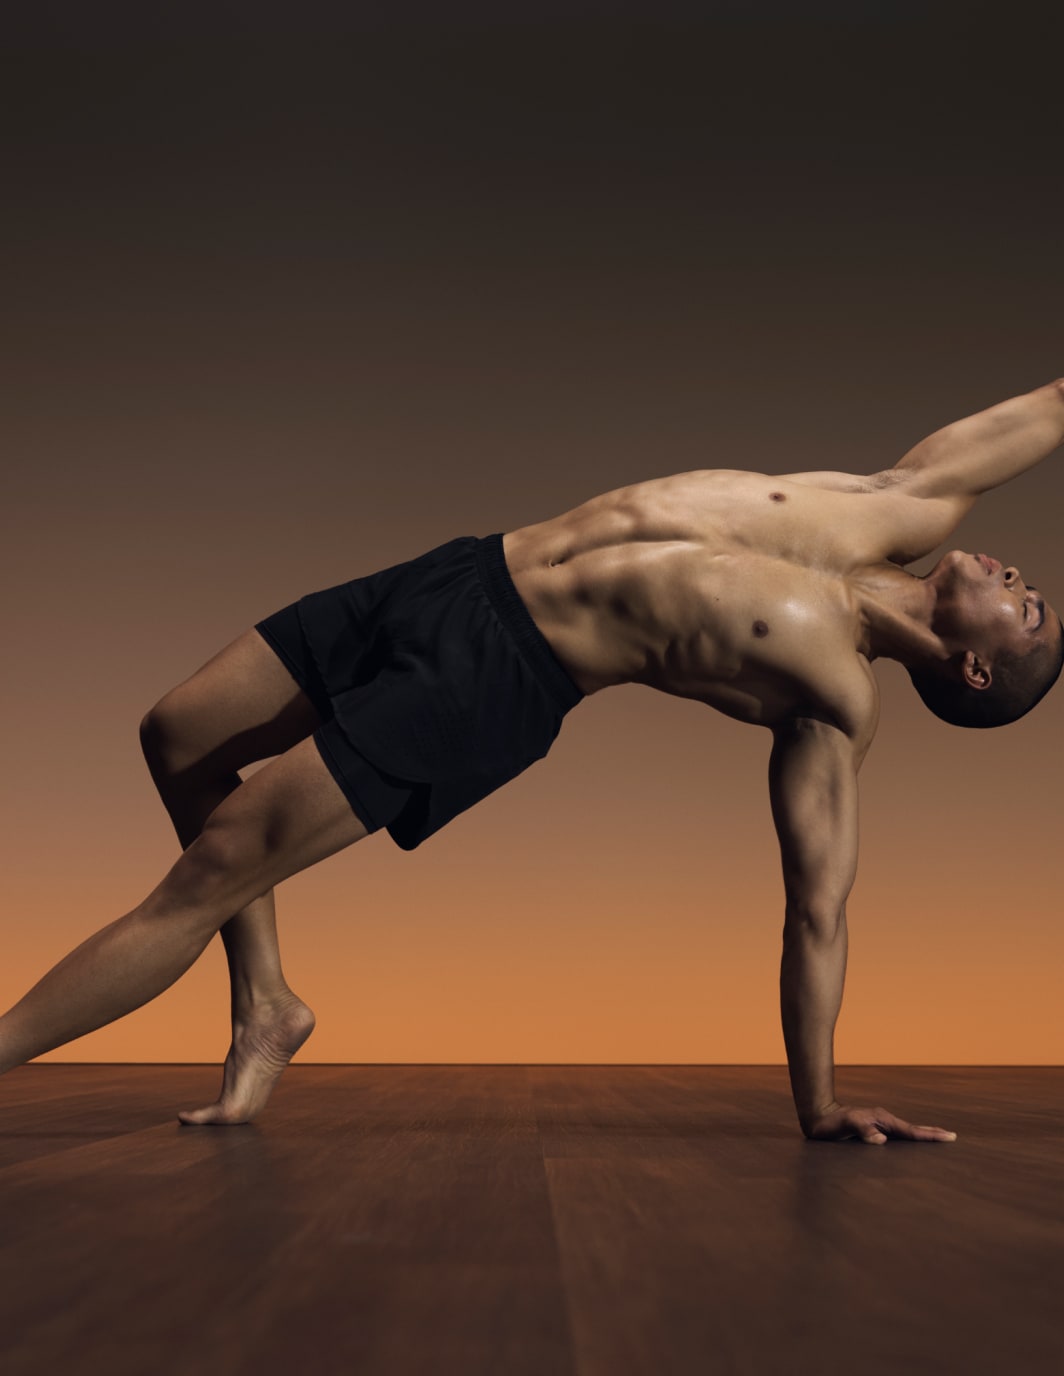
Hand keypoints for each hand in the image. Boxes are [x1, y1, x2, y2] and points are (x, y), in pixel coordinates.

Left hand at [803, 1102, 957, 1144]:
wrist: (818, 1117)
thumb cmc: (831, 1123)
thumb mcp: (845, 1125)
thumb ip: (862, 1130)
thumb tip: (881, 1140)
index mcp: (883, 1119)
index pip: (911, 1131)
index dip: (930, 1135)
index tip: (949, 1137)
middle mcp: (884, 1121)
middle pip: (913, 1130)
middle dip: (932, 1134)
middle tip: (952, 1137)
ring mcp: (880, 1126)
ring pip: (906, 1134)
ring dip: (922, 1137)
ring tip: (938, 1141)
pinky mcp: (874, 1132)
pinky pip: (897, 1138)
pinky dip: (909, 1141)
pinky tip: (912, 1148)